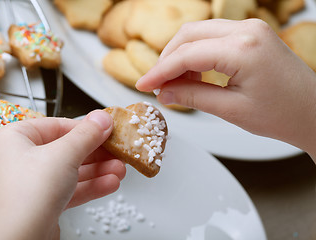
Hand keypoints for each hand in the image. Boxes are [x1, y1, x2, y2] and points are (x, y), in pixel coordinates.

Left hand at [0, 110, 125, 239]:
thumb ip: (87, 135)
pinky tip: (110, 184)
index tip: (106, 128)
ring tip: (120, 170)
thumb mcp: (65, 154)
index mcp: (14, 138)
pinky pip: (69, 188)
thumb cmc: (29, 193)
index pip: (57, 126)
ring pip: (70, 171)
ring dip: (98, 171)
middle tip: (116, 151)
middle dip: (96, 153)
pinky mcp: (41, 202)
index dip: (85, 128)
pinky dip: (90, 186)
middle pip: (66, 149)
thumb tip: (102, 118)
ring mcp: (30, 182)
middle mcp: (19, 159)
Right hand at [136, 19, 315, 158]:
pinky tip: (193, 75)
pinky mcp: (251, 34)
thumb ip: (192, 97)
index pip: (186, 54)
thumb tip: (164, 94)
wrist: (314, 113)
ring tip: (175, 84)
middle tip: (156, 85)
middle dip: (167, 60)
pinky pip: (213, 38)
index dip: (160, 71)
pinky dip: (197, 54)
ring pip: (198, 34)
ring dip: (181, 57)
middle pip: (188, 35)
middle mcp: (247, 30)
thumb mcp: (231, 110)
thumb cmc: (283, 114)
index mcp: (244, 48)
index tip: (144, 86)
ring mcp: (250, 29)